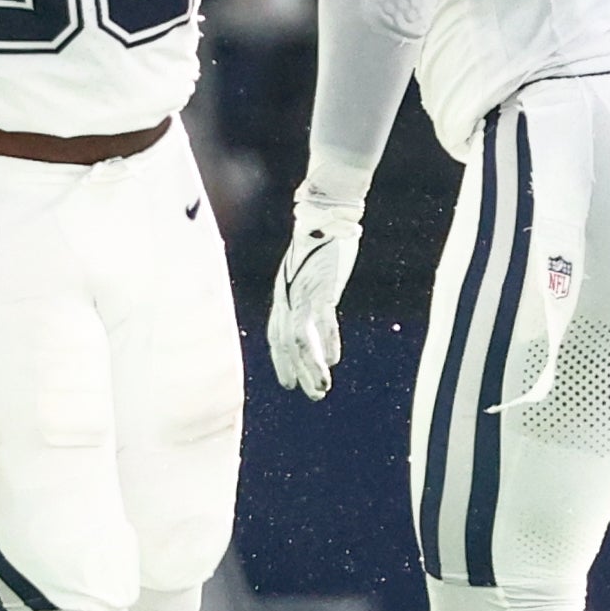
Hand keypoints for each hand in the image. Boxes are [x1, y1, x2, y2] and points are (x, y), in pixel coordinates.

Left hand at [266, 190, 365, 400]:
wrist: (324, 215)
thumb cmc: (316, 244)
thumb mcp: (304, 273)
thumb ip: (305, 294)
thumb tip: (314, 311)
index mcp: (283, 297)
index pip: (275, 337)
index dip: (281, 362)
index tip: (290, 383)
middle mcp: (288, 298)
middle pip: (286, 343)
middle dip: (297, 372)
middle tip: (312, 395)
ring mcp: (304, 294)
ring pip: (301, 339)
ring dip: (311, 366)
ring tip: (322, 389)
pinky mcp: (323, 287)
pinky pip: (322, 319)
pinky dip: (327, 340)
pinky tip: (334, 360)